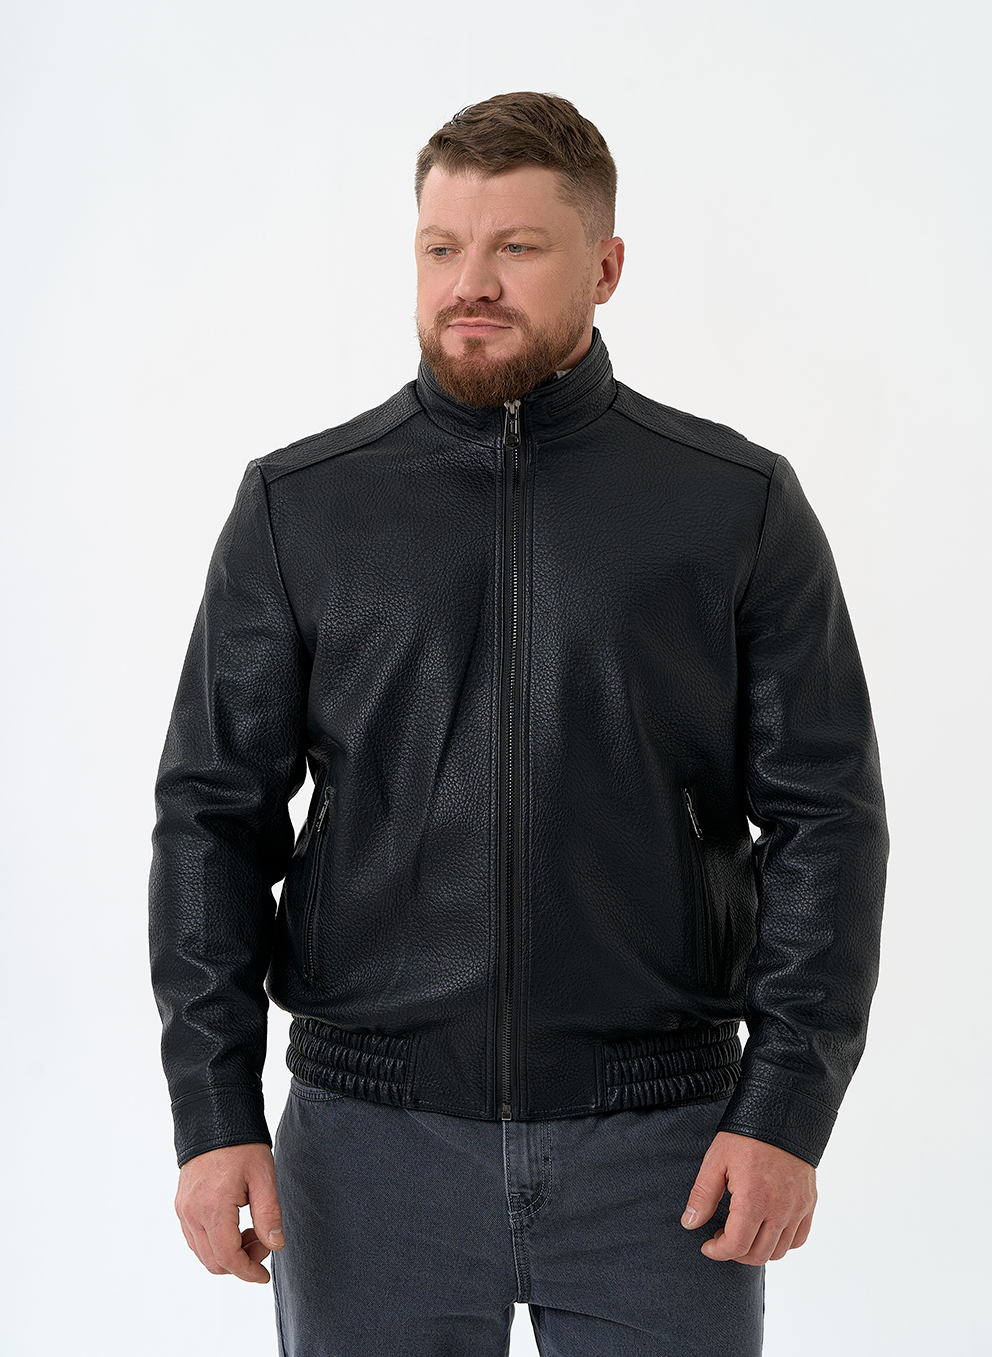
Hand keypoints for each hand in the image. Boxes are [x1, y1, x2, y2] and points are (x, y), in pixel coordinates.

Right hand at [175, 1142, 284, 1282]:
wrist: (214, 1117)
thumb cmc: (241, 1144)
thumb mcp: (263, 1176)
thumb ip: (269, 1214)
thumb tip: (275, 1245)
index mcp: (213, 1207)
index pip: (228, 1257)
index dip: (248, 1272)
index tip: (264, 1276)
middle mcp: (192, 1213)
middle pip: (213, 1261)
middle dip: (241, 1261)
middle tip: (264, 1240)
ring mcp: (183, 1210)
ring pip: (202, 1253)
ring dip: (228, 1252)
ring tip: (252, 1229)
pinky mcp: (181, 1205)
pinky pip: (195, 1238)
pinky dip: (215, 1242)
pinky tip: (235, 1224)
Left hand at [681, 1130, 815, 1264]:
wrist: (781, 1114)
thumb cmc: (745, 1136)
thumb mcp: (716, 1161)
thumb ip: (702, 1195)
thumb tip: (690, 1224)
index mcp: (754, 1198)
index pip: (737, 1245)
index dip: (718, 1252)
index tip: (707, 1245)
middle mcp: (780, 1208)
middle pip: (759, 1254)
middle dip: (735, 1253)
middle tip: (721, 1239)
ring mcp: (798, 1207)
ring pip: (779, 1251)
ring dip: (757, 1250)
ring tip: (742, 1233)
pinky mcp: (809, 1203)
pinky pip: (798, 1238)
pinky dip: (782, 1243)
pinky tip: (765, 1229)